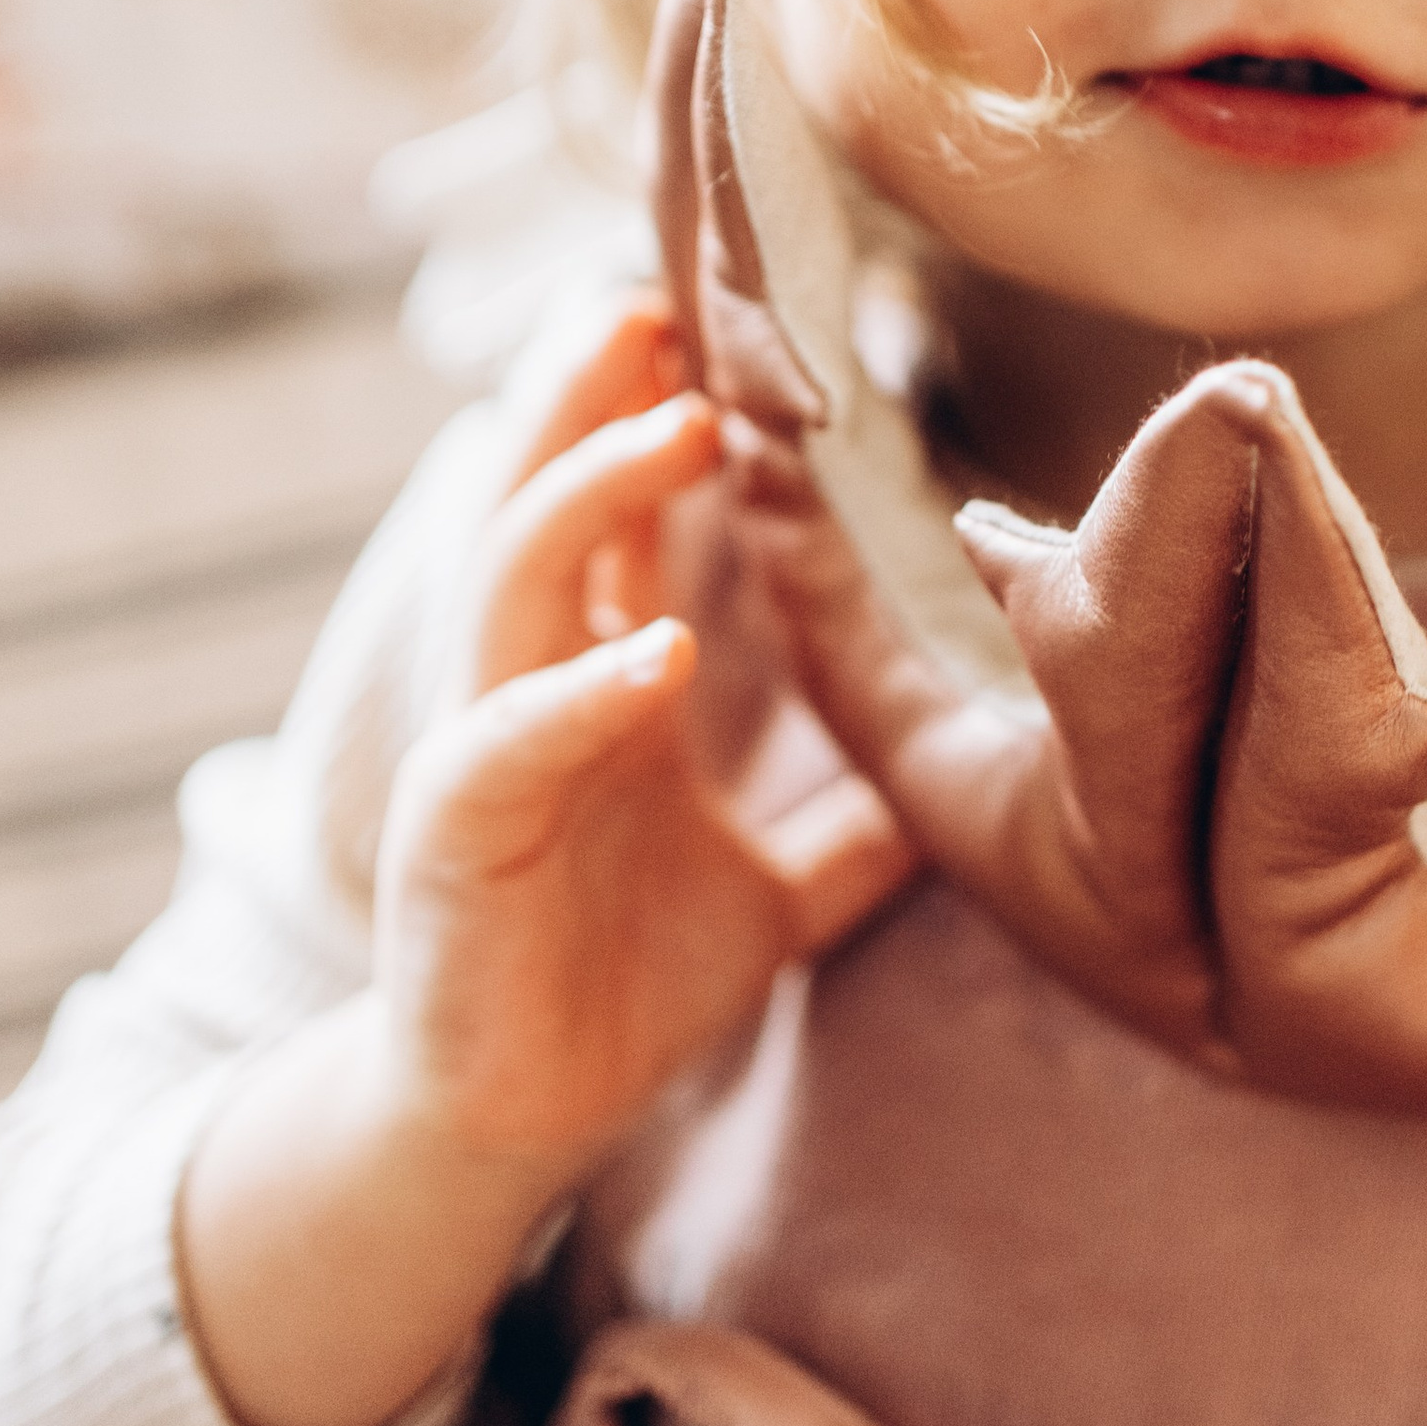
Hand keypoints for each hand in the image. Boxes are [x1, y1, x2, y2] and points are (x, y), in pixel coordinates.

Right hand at [373, 290, 912, 1186]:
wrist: (514, 1125)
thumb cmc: (618, 990)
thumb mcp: (776, 894)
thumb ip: (854, 834)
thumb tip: (970, 795)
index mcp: (598, 677)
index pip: (617, 512)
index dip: (653, 412)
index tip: (721, 323)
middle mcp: (533, 686)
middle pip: (545, 498)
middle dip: (593, 393)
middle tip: (662, 300)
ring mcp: (485, 751)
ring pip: (511, 581)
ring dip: (588, 494)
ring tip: (678, 424)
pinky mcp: (456, 840)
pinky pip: (506, 744)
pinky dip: (576, 694)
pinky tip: (651, 653)